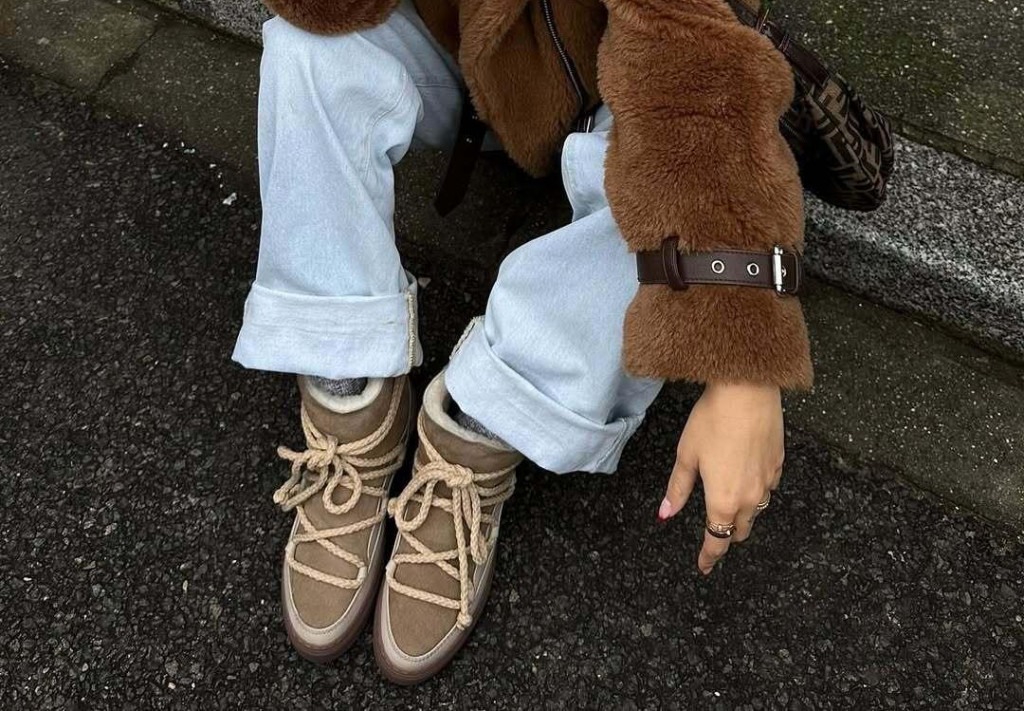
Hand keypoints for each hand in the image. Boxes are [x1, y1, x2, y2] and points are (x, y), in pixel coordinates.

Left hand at [658, 381, 783, 574]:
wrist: (747, 392)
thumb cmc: (712, 421)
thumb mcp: (686, 456)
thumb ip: (677, 490)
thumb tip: (665, 514)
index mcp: (723, 502)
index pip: (717, 541)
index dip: (710, 557)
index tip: (704, 567)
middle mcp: (749, 497)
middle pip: (741, 530)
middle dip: (727, 536)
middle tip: (715, 536)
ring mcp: (768, 481)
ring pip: (757, 510)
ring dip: (744, 514)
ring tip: (730, 508)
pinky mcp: (779, 463)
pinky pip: (769, 487)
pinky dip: (757, 490)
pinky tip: (748, 478)